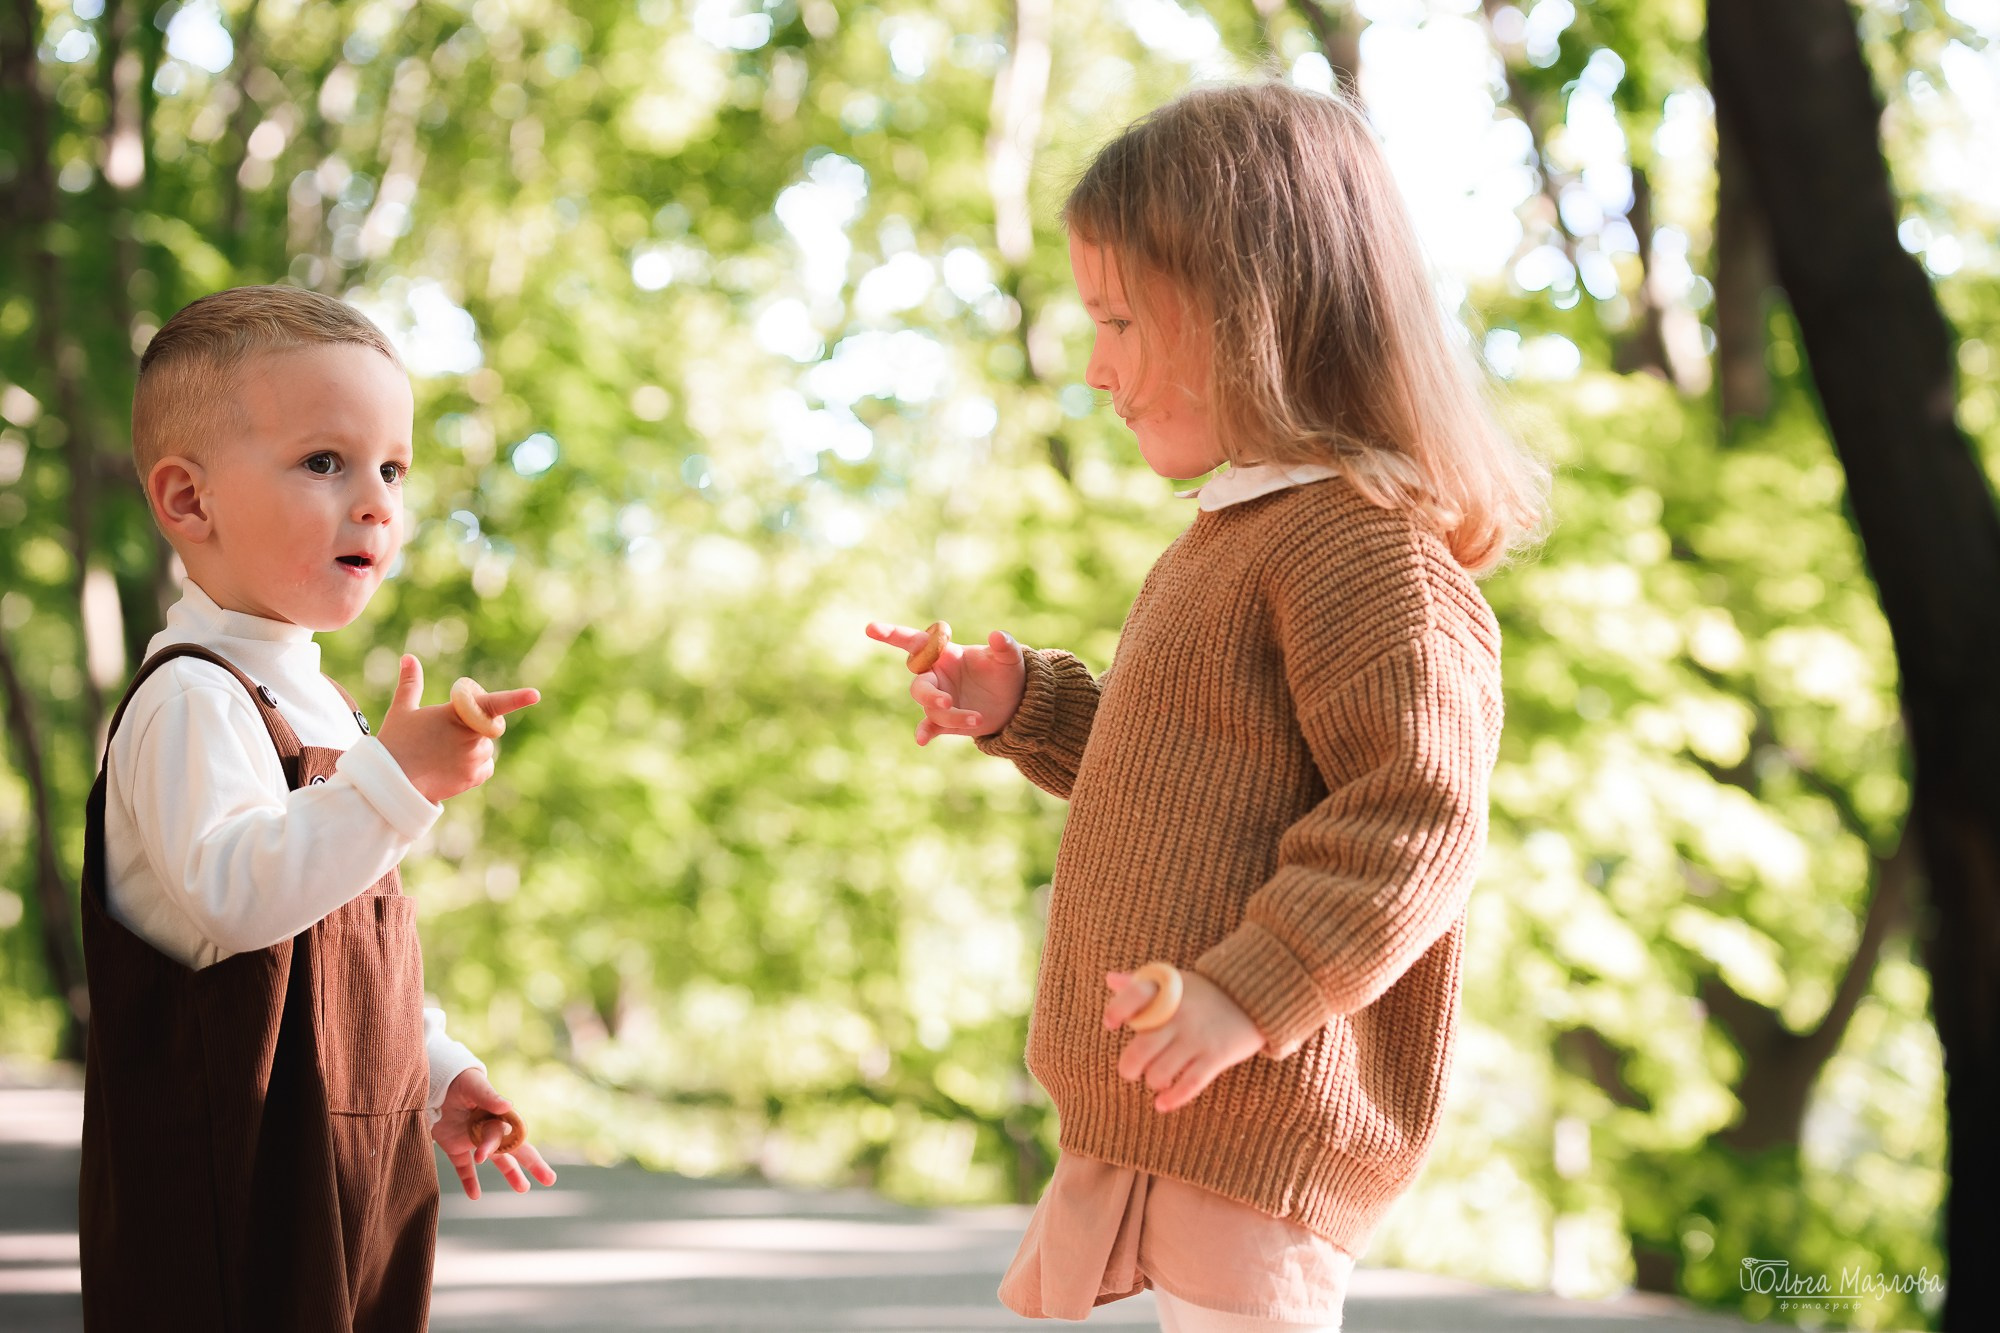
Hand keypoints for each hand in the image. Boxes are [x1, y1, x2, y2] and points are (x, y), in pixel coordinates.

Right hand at [374, 655, 539, 803]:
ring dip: (473, 747)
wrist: (391, 783)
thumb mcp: (402, 710)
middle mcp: (470, 736)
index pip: (492, 703)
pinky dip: (475, 765)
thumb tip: (409, 657)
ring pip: (486, 747)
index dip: (516, 698)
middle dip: (477, 726)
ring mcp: (474, 757)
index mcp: (457, 713)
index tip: (535, 695)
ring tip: (442, 753)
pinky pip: (486, 766)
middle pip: (488, 726)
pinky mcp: (474, 777)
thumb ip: (410, 683)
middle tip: (447, 734)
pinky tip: (451, 766)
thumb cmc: (396, 743)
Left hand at [431, 1067, 557, 1199]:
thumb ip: (489, 1097)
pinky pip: (464, 1168)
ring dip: (510, 1174)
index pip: (510, 1137)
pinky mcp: (455, 1147)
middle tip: (550, 1179)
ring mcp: (473, 1140)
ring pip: (496, 1161)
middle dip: (533, 1164)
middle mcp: (490, 1130)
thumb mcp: (473, 1085)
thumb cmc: (459, 1080)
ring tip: (523, 1188)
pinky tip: (475, 1196)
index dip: (508, 1150)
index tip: (483, 1156)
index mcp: (498, 1116)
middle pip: (515, 1150)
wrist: (434, 1083)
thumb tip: (508, 1105)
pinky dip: (469, 1181)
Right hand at [864, 622, 1025, 744]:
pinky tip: (922, 740)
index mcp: (946, 654)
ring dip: (950, 714)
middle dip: (929, 694)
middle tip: (946, 702)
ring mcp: (940, 699)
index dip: (892, 634)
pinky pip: (929, 726)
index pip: (915, 642)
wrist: (1015, 703)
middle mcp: (937, 676)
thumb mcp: (1011, 658)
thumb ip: (1005, 646)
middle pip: (919, 684)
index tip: (871, 628)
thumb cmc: (1007, 672)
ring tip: (977, 718)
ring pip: (930, 708)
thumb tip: (997, 636)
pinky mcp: (945, 721)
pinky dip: (924, 732)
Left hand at [1105, 969, 1264, 1112]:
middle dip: (1128, 1068)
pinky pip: (1188, 1085)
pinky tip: (1162, 1103)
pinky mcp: (1215, 1057)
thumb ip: (1141, 982)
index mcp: (1167, 992)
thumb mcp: (1174, 981)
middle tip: (1131, 1070)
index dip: (1115, 1012)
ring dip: (1152, 1081)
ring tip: (1156, 1078)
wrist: (1252, 998)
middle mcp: (1178, 1015)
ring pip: (1160, 1073)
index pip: (1131, 997)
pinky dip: (1172, 1098)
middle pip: (1140, 1050)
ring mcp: (1197, 1038)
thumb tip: (1110, 980)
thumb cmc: (1204, 992)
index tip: (1111, 1024)